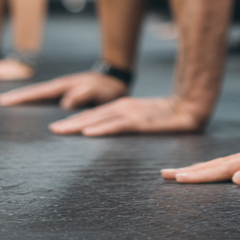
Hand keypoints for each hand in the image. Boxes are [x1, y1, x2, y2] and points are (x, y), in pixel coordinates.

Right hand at [0, 70, 127, 108]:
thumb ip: (84, 94)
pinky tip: (31, 107)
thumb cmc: (108, 88)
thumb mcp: (99, 91)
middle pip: (36, 91)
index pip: (40, 92)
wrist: (116, 81)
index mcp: (66, 86)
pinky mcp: (66, 94)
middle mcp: (61, 87)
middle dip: (19, 96)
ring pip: (40, 94)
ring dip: (26, 97)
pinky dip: (37, 100)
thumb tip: (65, 102)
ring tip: (9, 103)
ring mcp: (63, 90)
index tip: (5, 100)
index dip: (23, 96)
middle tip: (0, 101)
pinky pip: (47, 97)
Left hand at [49, 95, 207, 136]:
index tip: (57, 127)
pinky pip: (117, 125)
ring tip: (61, 130)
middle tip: (51, 130)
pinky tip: (89, 132)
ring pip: (100, 119)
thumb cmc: (166, 116)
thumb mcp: (142, 120)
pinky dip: (102, 128)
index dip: (75, 120)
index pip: (94, 115)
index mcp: (122, 107)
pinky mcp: (140, 121)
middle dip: (70, 123)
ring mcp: (131, 113)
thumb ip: (126, 124)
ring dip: (79, 125)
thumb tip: (109, 133)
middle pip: (92, 115)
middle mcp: (123, 107)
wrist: (189, 107)